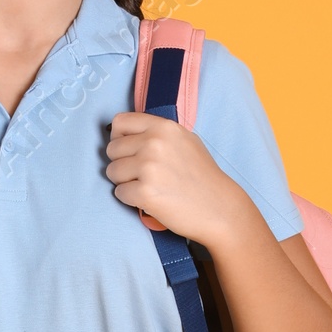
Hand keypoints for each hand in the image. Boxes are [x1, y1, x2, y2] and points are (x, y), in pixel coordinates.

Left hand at [105, 113, 252, 251]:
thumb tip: (130, 135)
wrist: (219, 208)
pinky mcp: (145, 192)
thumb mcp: (186, 140)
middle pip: (112, 149)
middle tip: (141, 175)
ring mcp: (149, 167)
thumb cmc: (203, 177)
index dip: (119, 138)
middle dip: (121, 163)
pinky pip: (119, 193)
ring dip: (124, 182)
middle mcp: (154, 143)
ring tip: (147, 187)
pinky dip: (130, 199)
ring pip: (112, 171)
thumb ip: (159, 134)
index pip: (120, 122)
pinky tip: (149, 199)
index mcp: (163, 127)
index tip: (128, 151)